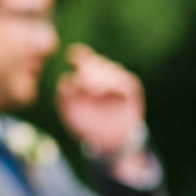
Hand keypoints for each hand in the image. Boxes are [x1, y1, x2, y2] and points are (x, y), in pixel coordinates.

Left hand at [56, 44, 145, 158]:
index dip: (78, 55)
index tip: (72, 58)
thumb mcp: (69, 111)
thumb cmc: (85, 123)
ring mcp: (116, 81)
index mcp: (84, 77)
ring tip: (94, 92)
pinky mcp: (130, 89)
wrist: (107, 139)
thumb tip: (65, 79)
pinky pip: (125, 81)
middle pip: (96, 62)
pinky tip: (104, 92)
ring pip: (110, 68)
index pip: (83, 58)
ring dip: (101, 77)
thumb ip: (64, 95)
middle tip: (83, 84)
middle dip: (88, 69)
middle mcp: (101, 75)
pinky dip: (114, 84)